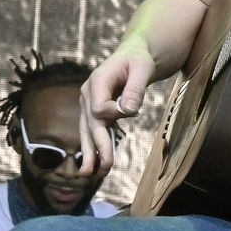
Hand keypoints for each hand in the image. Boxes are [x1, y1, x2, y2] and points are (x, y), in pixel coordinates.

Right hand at [80, 47, 149, 172]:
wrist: (134, 55)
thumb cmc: (139, 60)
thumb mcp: (143, 68)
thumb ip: (135, 89)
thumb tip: (128, 111)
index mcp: (97, 81)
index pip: (97, 108)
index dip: (111, 114)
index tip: (129, 111)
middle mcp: (88, 94)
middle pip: (90, 124)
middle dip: (95, 147)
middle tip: (101, 168)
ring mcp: (90, 104)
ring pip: (88, 131)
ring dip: (91, 153)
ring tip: (91, 174)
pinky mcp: (96, 112)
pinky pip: (95, 131)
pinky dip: (96, 147)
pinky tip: (97, 164)